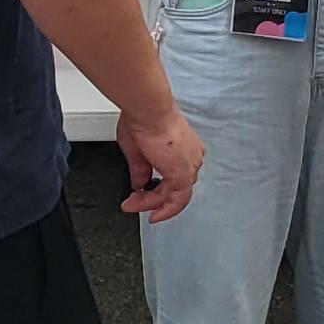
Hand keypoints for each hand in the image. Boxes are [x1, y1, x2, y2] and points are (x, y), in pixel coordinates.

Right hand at [117, 104, 203, 222]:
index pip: (174, 176)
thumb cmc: (144, 119)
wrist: (147, 111)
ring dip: (152, 204)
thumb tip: (139, 184)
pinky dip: (163, 209)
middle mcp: (191, 157)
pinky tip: (150, 213)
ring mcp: (189, 166)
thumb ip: (141, 170)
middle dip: (153, 199)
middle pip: (176, 188)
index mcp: (183, 148)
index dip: (159, 189)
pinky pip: (176, 200)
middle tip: (134, 204)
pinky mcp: (182, 174)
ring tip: (133, 206)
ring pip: (175, 196)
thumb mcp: (138, 150)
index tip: (143, 194)